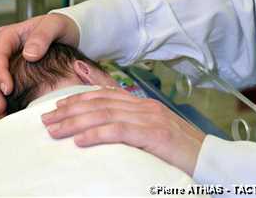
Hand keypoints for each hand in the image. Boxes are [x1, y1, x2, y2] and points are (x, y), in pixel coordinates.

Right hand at [0, 13, 78, 116]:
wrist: (69, 34)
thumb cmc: (60, 27)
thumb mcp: (55, 26)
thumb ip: (42, 36)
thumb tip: (28, 55)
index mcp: (9, 35)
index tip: (8, 89)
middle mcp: (4, 49)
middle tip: (1, 107)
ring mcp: (6, 61)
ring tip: (1, 112)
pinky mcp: (10, 72)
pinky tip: (5, 111)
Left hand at [41, 88, 204, 175]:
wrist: (209, 160)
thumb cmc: (176, 149)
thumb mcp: (148, 130)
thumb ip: (125, 122)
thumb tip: (101, 125)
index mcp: (141, 103)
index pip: (102, 95)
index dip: (77, 98)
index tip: (56, 105)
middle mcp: (143, 105)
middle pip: (98, 103)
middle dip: (69, 110)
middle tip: (46, 118)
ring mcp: (150, 118)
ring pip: (104, 114)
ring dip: (75, 122)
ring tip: (54, 130)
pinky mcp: (155, 135)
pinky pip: (120, 131)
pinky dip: (97, 134)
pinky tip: (80, 141)